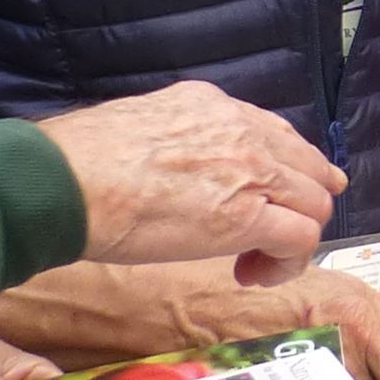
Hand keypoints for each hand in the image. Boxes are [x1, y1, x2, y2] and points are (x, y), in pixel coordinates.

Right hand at [31, 84, 343, 281]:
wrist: (65, 182)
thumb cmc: (78, 163)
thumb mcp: (138, 127)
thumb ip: (172, 140)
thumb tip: (168, 168)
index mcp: (210, 104)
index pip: (274, 132)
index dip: (282, 170)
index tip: (272, 196)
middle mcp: (240, 129)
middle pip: (307, 167)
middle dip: (298, 204)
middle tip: (271, 238)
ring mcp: (250, 169)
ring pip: (314, 202)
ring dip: (294, 237)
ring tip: (256, 264)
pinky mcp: (247, 216)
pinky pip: (300, 238)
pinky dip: (286, 262)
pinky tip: (253, 275)